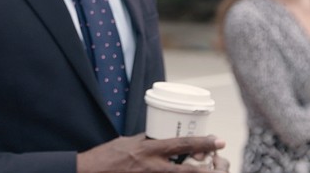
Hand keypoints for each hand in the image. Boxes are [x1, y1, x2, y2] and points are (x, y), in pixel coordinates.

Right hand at [77, 133, 227, 171]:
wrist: (89, 172)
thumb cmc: (106, 157)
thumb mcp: (127, 142)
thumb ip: (146, 142)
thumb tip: (159, 140)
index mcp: (148, 150)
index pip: (181, 144)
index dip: (202, 143)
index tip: (218, 140)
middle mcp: (152, 166)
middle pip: (187, 170)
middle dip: (207, 167)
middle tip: (220, 163)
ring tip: (205, 171)